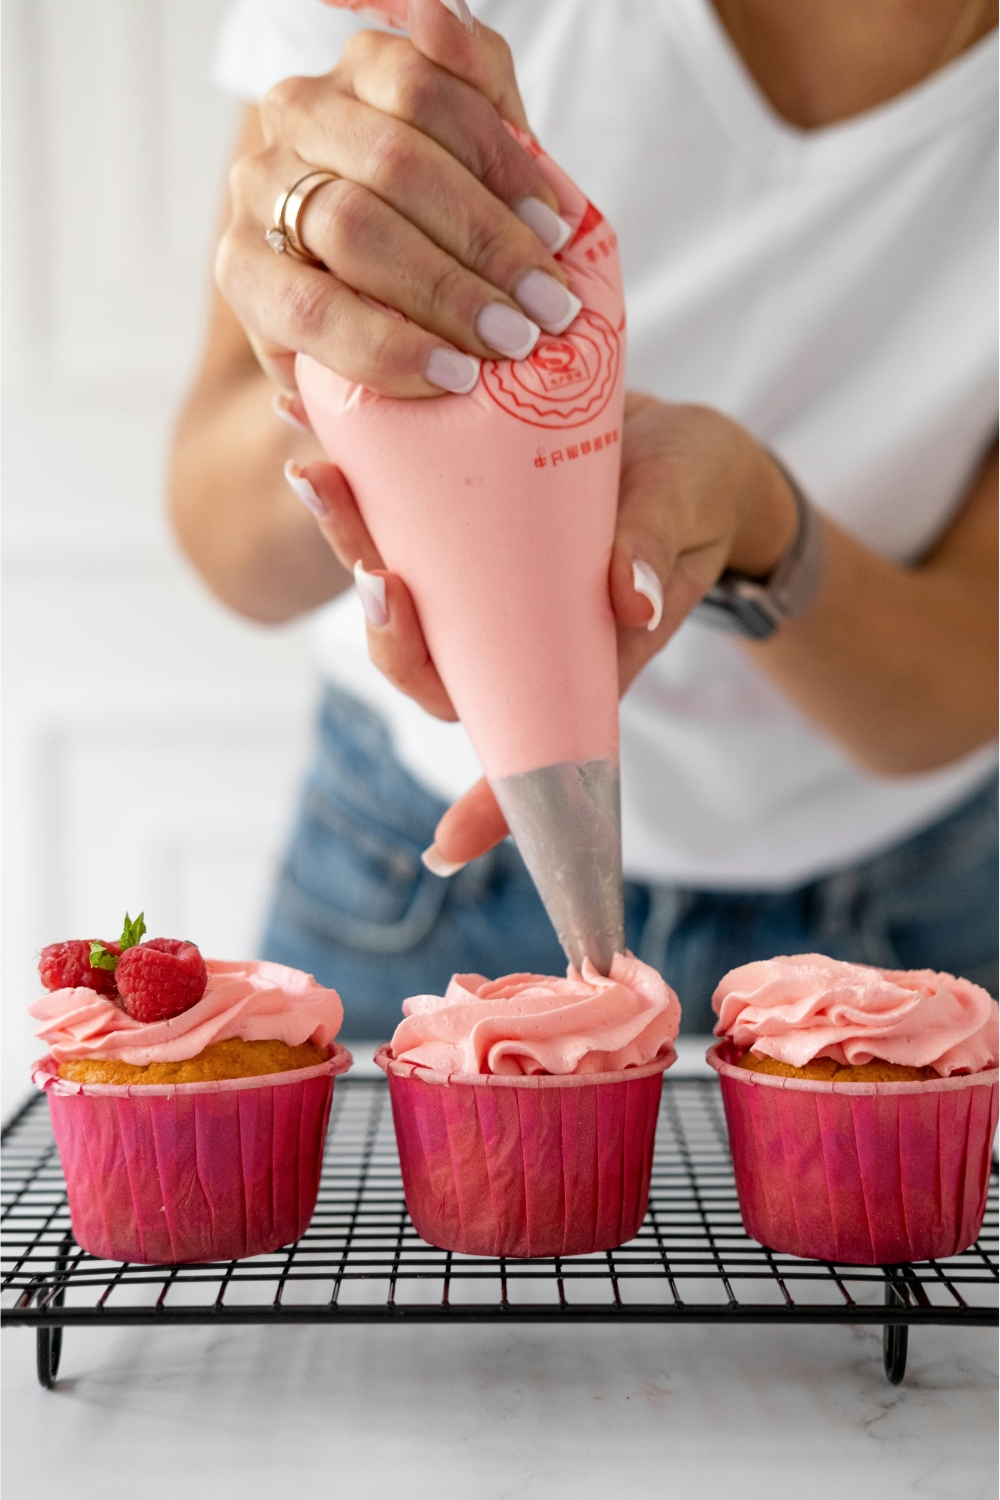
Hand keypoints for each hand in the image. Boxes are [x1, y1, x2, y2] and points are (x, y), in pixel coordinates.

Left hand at [217, 0, 579, 399]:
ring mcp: (314, 110)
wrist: (374, 232)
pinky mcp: (370, 62)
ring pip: (399, 144)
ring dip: (490, 219)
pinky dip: (499, 140)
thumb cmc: (366, 335)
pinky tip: (545, 203)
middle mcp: (264, 181)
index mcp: (248, 271)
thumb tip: (308, 473)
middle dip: (455, 286)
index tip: (464, 380)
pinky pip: (435, 74)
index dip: (388, 348)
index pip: (307, 308)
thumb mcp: (338, 394)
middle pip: (357, 224)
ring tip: (549, 275)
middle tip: (529, 334)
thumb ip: (329, 432)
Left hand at [289, 395, 798, 864]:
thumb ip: (656, 555)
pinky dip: (352, 462)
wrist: (678, 443)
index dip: (484, 803)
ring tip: (315, 475)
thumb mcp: (685, 517)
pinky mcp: (454, 512)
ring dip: (346, 531)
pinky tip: (302, 409)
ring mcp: (472, 572)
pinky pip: (392, 502)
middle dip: (384, 621)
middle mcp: (505, 628)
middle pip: (424, 654)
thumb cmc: (693, 499)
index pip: (515, 741)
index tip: (444, 848)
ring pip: (393, 576)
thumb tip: (632, 603)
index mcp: (564, 657)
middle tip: (371, 569)